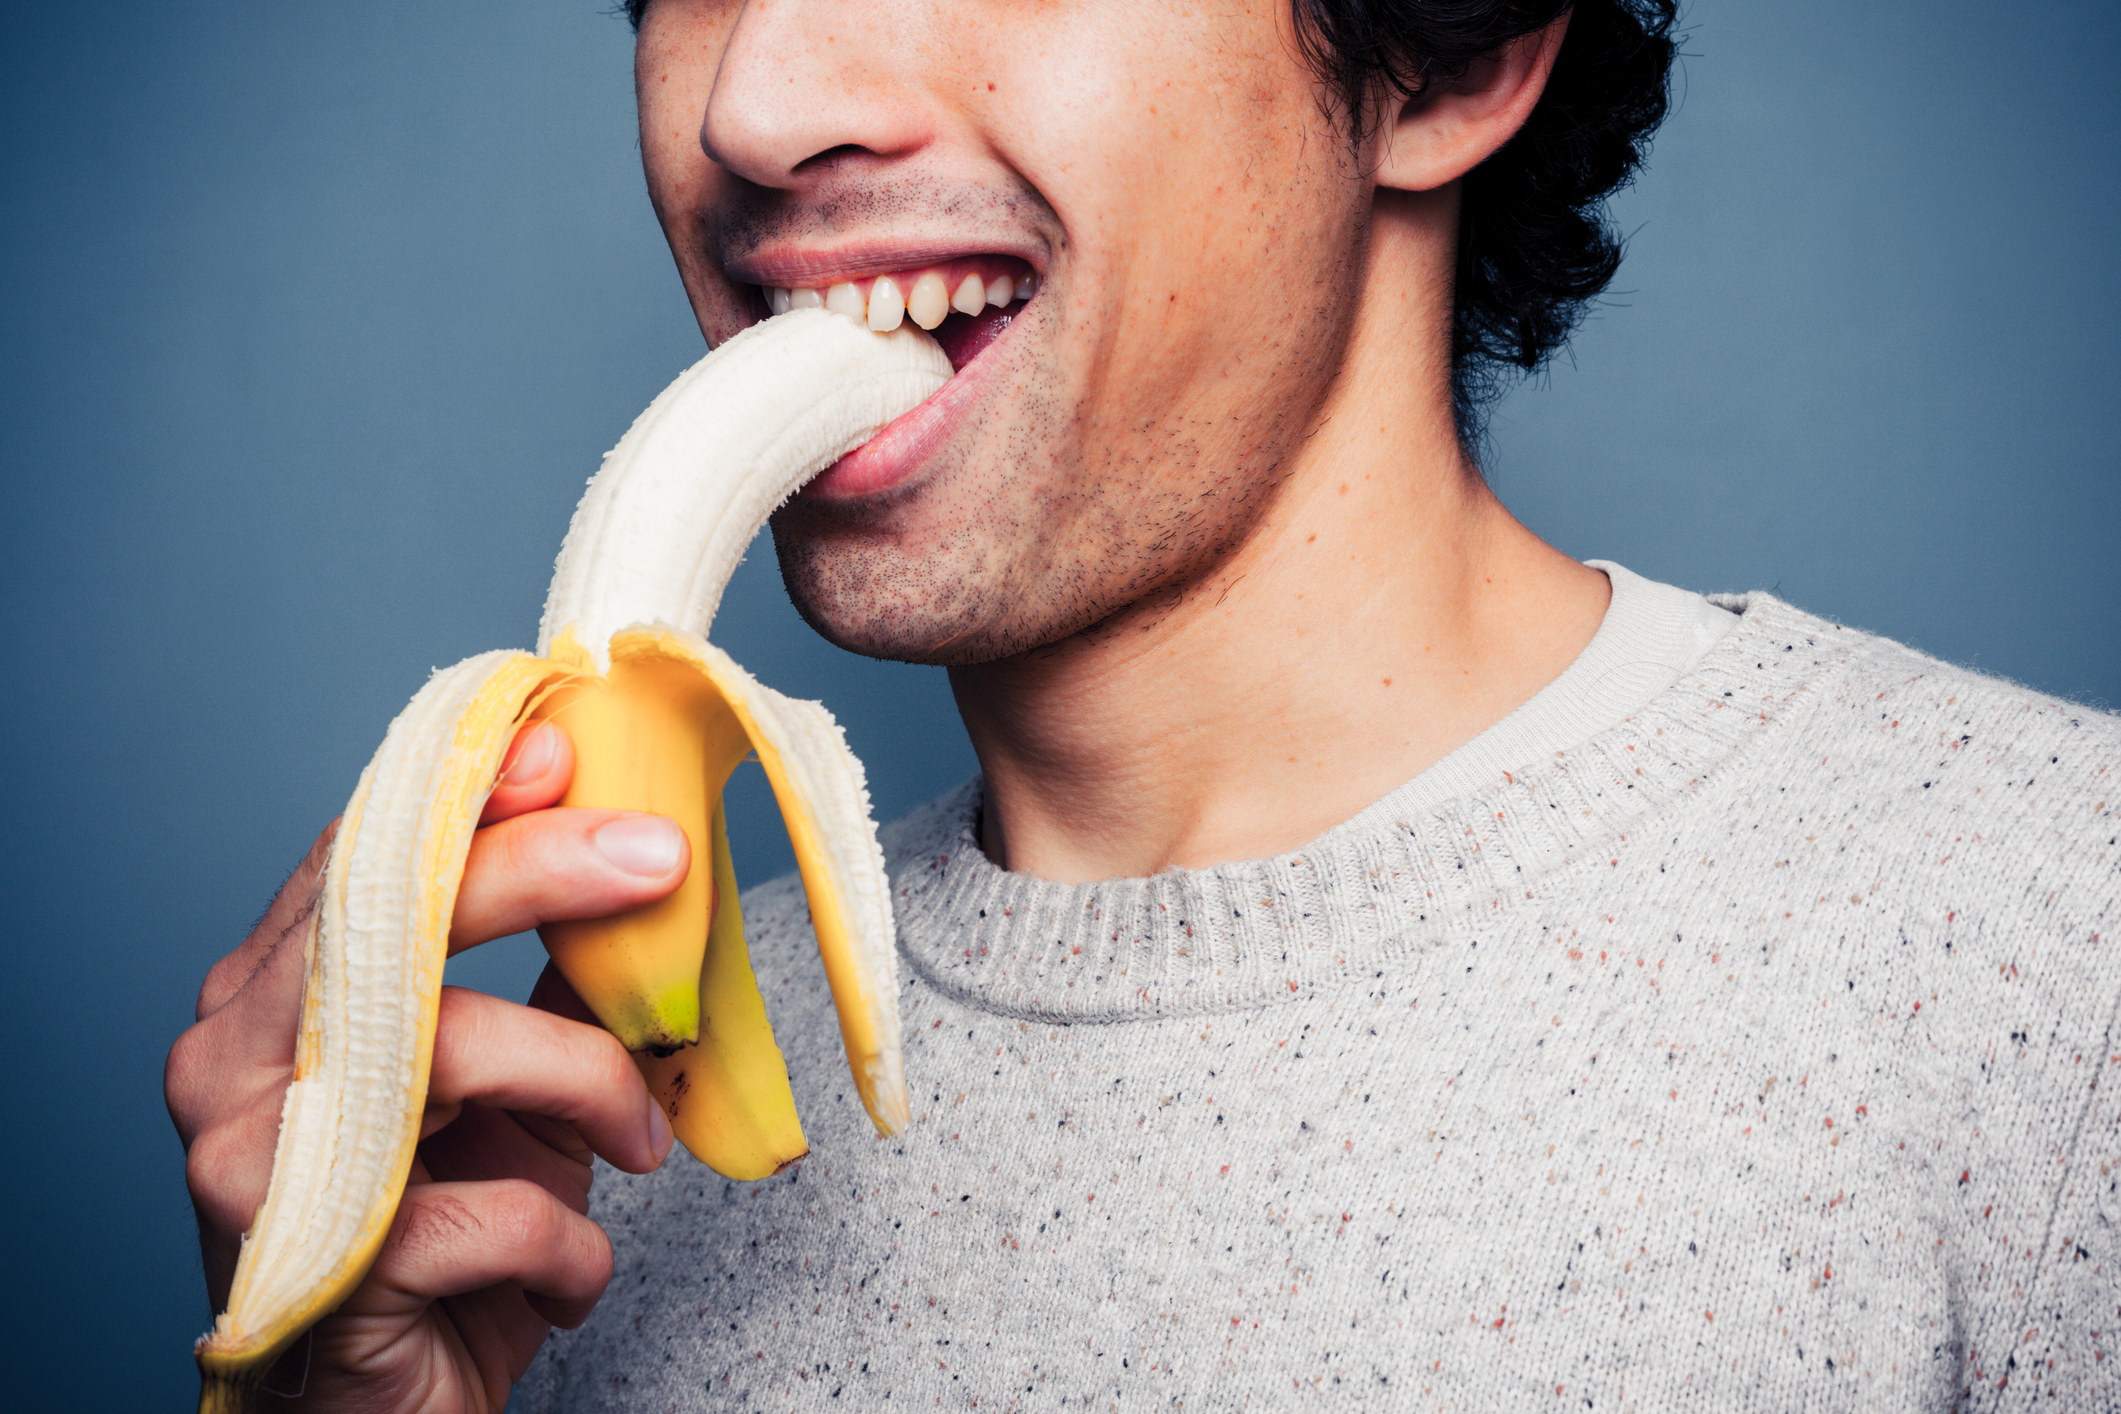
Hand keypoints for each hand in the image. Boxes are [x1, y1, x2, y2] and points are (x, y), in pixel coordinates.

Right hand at [165, 722, 685, 1410]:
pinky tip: (568, 1270)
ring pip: (454, 1047)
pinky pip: (485, 1210)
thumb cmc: (454, 1232)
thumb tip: (647, 850)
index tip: (567, 743)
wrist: (396, 1413)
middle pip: (395, 916)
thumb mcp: (522, 1084)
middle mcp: (232, 1059)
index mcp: (274, 994)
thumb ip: (553, 975)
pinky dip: (564, 1238)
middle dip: (544, 867)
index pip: (359, 855)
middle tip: (665, 855)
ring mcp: (252, 1162)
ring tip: (643, 1147)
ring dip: (590, 1086)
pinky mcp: (311, 1265)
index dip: (466, 790)